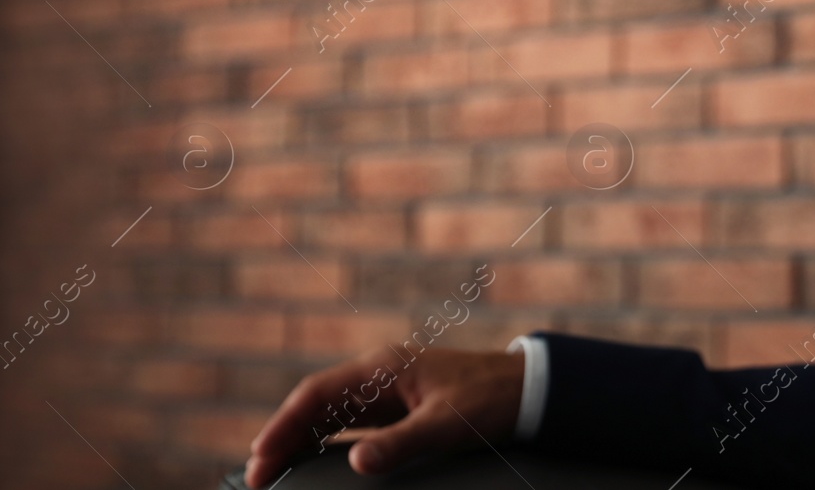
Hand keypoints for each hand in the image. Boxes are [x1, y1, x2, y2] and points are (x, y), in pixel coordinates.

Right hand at [244, 346, 523, 486]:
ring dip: (300, 442)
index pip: (317, 393)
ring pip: (330, 415)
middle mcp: (379, 375)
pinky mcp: (398, 408)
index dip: (283, 425)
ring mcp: (387, 391)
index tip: (258, 456)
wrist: (527, 389)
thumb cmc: (490, 399)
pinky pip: (350, 425)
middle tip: (255, 476)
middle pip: (316, 405)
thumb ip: (401, 444)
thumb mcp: (446, 424)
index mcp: (384, 368)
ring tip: (272, 474)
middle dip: (282, 437)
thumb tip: (355, 462)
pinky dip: (326, 444)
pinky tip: (312, 464)